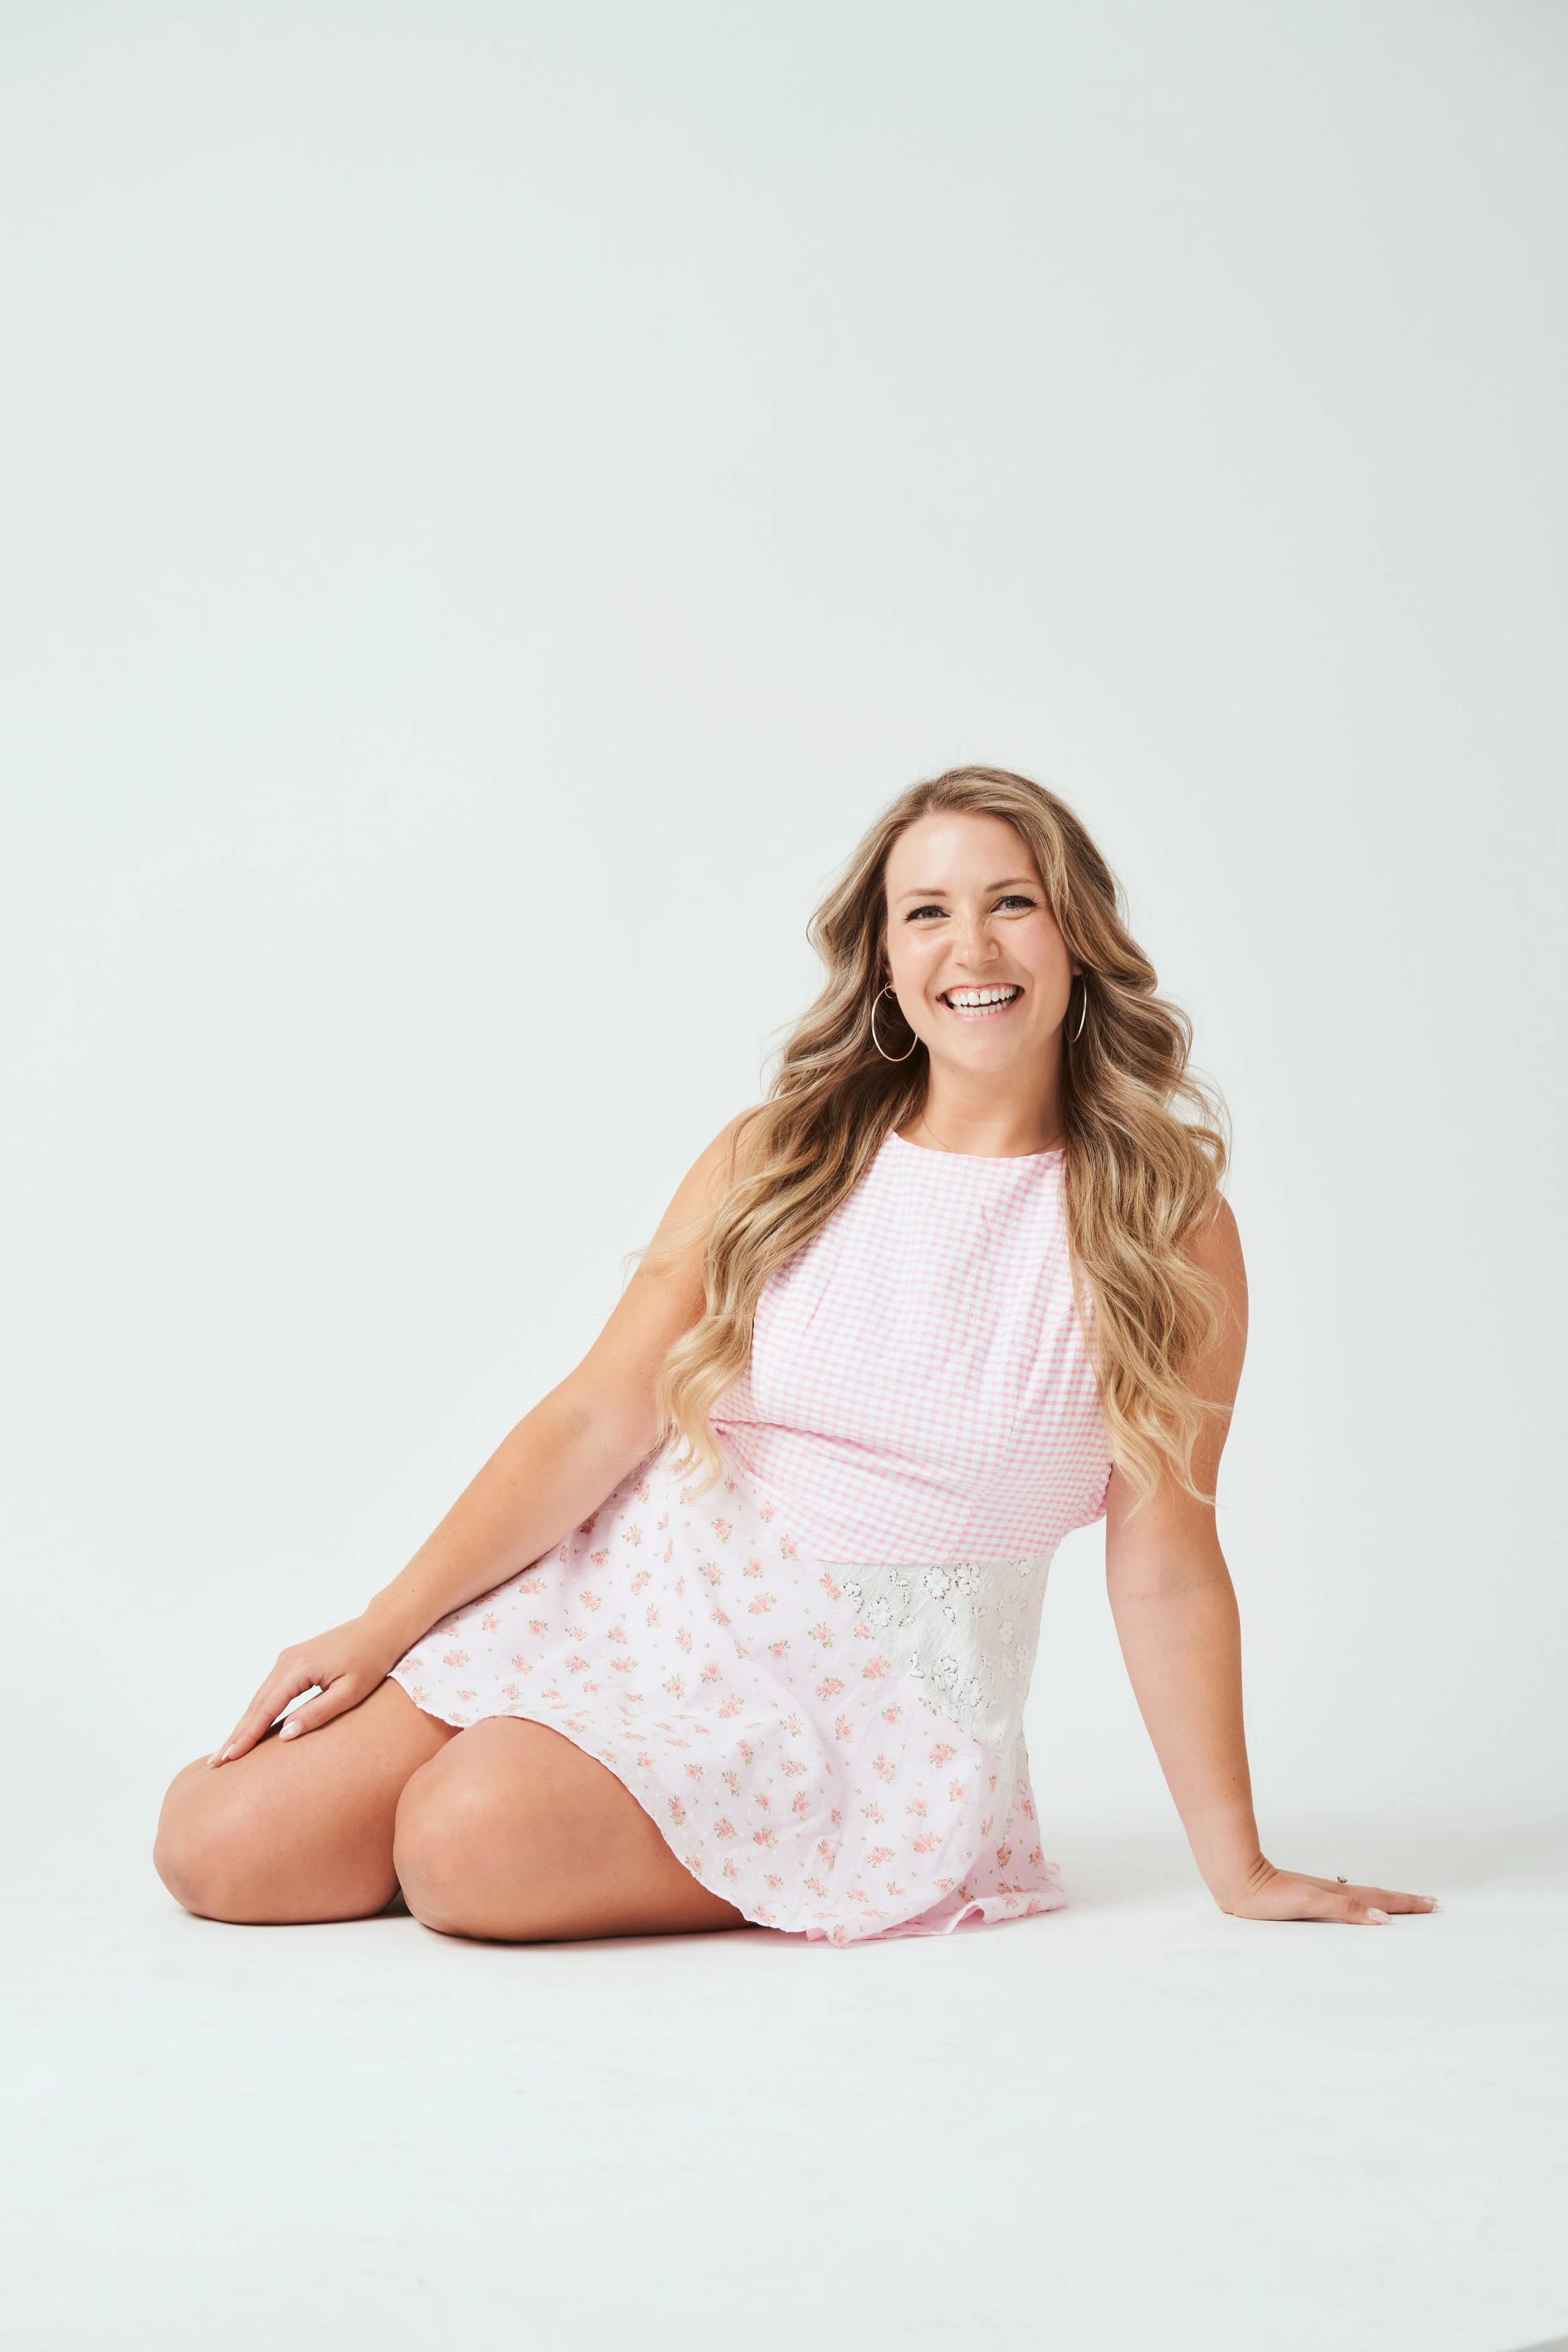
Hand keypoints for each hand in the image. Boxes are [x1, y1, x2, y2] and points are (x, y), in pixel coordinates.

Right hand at [208, 1614, 408, 1764]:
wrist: (379, 1630)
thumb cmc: (370, 1661)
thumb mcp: (350, 1692)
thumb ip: (317, 1713)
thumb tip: (285, 1735)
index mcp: (298, 1668)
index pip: (266, 1708)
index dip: (247, 1735)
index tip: (230, 1757)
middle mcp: (286, 1661)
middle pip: (255, 1704)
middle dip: (236, 1734)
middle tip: (217, 1762)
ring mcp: (287, 1659)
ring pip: (259, 1698)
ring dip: (244, 1724)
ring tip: (228, 1751)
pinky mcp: (292, 1661)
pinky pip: (269, 1691)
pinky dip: (257, 1711)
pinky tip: (250, 1728)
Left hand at [1218, 1858, 1436, 1924]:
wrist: (1237, 1881)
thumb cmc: (1268, 1894)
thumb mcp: (1310, 1903)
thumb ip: (1345, 1910)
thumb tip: (1382, 1918)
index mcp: (1337, 1895)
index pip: (1379, 1900)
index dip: (1405, 1904)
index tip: (1431, 1904)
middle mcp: (1332, 1893)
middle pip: (1375, 1897)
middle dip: (1403, 1902)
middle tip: (1429, 1904)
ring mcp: (1320, 1894)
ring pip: (1361, 1898)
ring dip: (1385, 1902)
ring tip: (1402, 1905)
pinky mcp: (1306, 1899)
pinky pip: (1344, 1903)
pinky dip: (1361, 1905)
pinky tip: (1356, 1910)